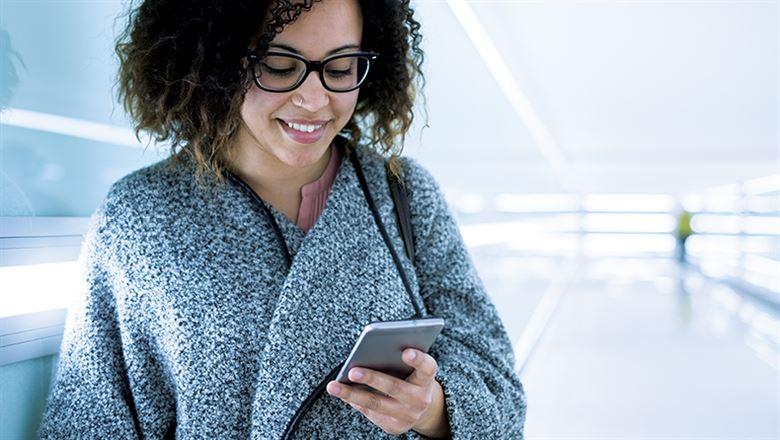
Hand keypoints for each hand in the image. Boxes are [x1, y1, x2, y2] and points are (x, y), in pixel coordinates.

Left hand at [326, 348, 450, 437]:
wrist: (420, 408)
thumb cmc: (409, 377)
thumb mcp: (411, 368)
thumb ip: (397, 359)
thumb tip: (367, 352)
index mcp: (426, 378)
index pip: (427, 367)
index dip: (418, 359)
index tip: (406, 351)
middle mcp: (421, 399)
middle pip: (395, 387)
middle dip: (372, 379)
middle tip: (352, 370)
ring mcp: (408, 415)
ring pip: (376, 404)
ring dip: (352, 394)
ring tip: (333, 386)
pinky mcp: (394, 427)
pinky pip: (370, 413)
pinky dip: (354, 401)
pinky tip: (341, 393)